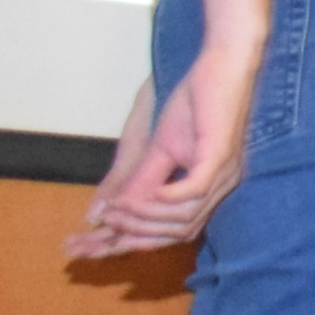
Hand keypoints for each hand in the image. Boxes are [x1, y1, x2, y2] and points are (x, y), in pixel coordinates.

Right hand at [71, 43, 260, 256]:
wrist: (221, 66)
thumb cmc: (194, 103)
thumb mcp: (157, 148)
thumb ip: (137, 182)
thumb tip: (109, 212)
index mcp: (207, 191)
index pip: (170, 232)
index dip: (133, 242)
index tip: (91, 248)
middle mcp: (219, 190)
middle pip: (177, 234)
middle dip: (132, 240)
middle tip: (91, 242)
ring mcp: (223, 175)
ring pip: (185, 218)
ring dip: (144, 217)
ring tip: (114, 211)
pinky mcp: (221, 155)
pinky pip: (195, 189)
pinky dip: (168, 198)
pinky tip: (147, 197)